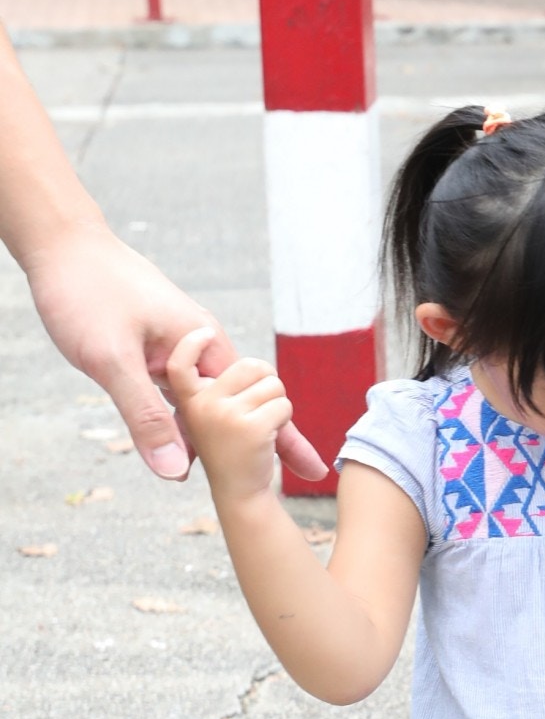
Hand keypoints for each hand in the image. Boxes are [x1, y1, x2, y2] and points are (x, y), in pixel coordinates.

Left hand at [26, 222, 325, 482]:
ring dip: (218, 435)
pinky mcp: (153, 346)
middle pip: (239, 404)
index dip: (284, 440)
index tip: (310, 472)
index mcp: (205, 344)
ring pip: (207, 400)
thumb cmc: (86, 293)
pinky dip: (187, 418)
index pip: (257, 403)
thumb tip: (177, 472)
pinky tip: (184, 438)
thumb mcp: (113, 361)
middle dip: (264, 440)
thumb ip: (146, 417)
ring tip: (243, 469)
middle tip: (298, 474)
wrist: (61, 244)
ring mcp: (176, 345)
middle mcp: (199, 343)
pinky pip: (180, 391)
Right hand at [165, 329, 293, 506]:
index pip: (179, 365)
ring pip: (273, 385)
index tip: (205, 334)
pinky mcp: (249, 428)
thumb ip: (219, 388)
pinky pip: (283, 405)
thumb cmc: (228, 449)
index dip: (191, 346)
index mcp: (189, 400)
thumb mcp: (211, 416)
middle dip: (266, 382)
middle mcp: (201, 404)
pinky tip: (266, 437)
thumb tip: (231, 351)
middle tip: (255, 409)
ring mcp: (224, 415)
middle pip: (252, 365)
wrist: (237, 492)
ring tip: (257, 427)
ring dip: (276, 404)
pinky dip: (284, 420)